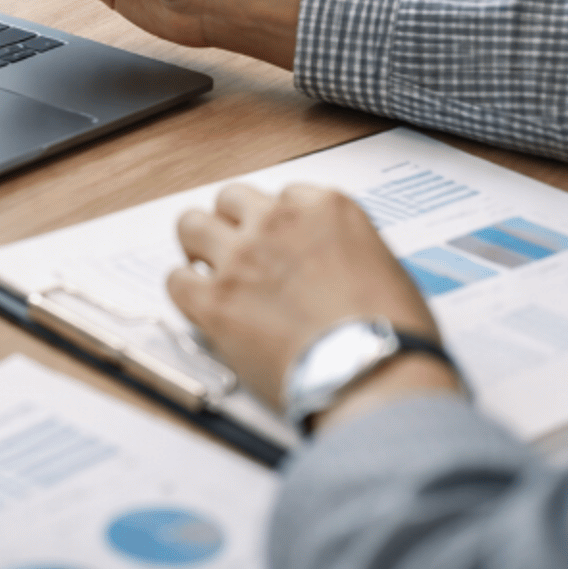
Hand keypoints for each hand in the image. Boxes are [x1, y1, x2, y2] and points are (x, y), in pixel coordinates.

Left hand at [168, 183, 460, 426]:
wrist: (374, 372)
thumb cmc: (392, 332)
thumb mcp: (384, 266)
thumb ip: (343, 250)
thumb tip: (325, 267)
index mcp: (325, 208)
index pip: (283, 196)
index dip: (276, 223)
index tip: (277, 242)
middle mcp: (278, 221)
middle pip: (231, 200)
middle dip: (232, 223)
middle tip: (236, 251)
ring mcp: (242, 258)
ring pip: (192, 225)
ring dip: (198, 245)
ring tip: (205, 268)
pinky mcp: (215, 300)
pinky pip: (176, 280)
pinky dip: (184, 291)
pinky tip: (199, 305)